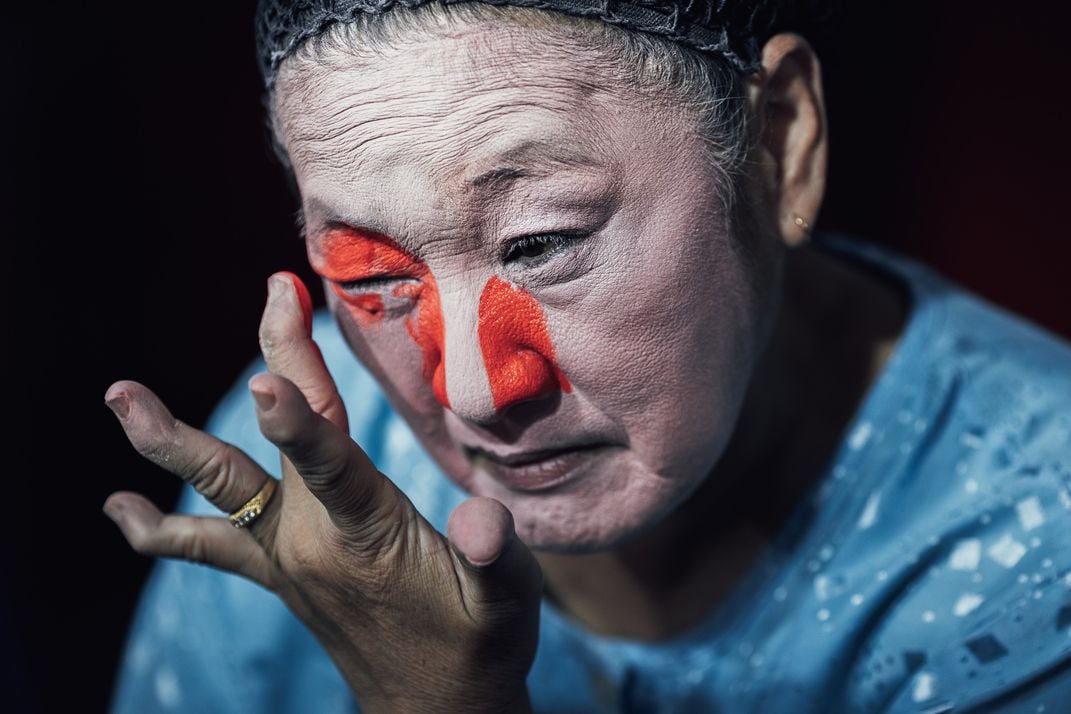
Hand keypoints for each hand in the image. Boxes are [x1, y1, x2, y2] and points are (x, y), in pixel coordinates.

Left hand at [103, 272, 541, 712]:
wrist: (434, 712)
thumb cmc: (480, 647)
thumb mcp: (507, 603)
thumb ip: (495, 557)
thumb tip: (485, 520)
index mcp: (367, 537)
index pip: (327, 465)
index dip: (296, 419)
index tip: (264, 371)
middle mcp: (312, 541)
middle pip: (274, 445)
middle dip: (274, 361)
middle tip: (271, 293)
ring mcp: (285, 556)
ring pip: (221, 488)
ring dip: (168, 444)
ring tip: (120, 397)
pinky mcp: (278, 570)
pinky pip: (209, 544)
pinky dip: (160, 530)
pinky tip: (118, 513)